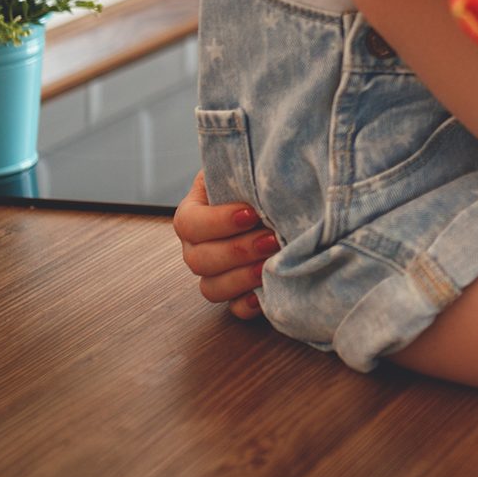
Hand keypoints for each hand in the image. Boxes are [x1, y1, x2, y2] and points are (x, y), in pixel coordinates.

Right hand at [173, 174, 277, 319]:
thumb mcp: (250, 167)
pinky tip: (266, 294)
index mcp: (195, 212)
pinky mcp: (239, 292)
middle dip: (237, 251)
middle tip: (271, 239)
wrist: (289, 195)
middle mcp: (199, 246)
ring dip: (242, 278)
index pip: (189, 224)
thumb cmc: (265, 178)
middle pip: (198, 260)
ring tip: (272, 263)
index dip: (217, 222)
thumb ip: (245, 174)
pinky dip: (247, 305)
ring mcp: (217, 272)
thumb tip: (259, 181)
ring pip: (212, 288)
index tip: (250, 213)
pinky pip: (234, 308)